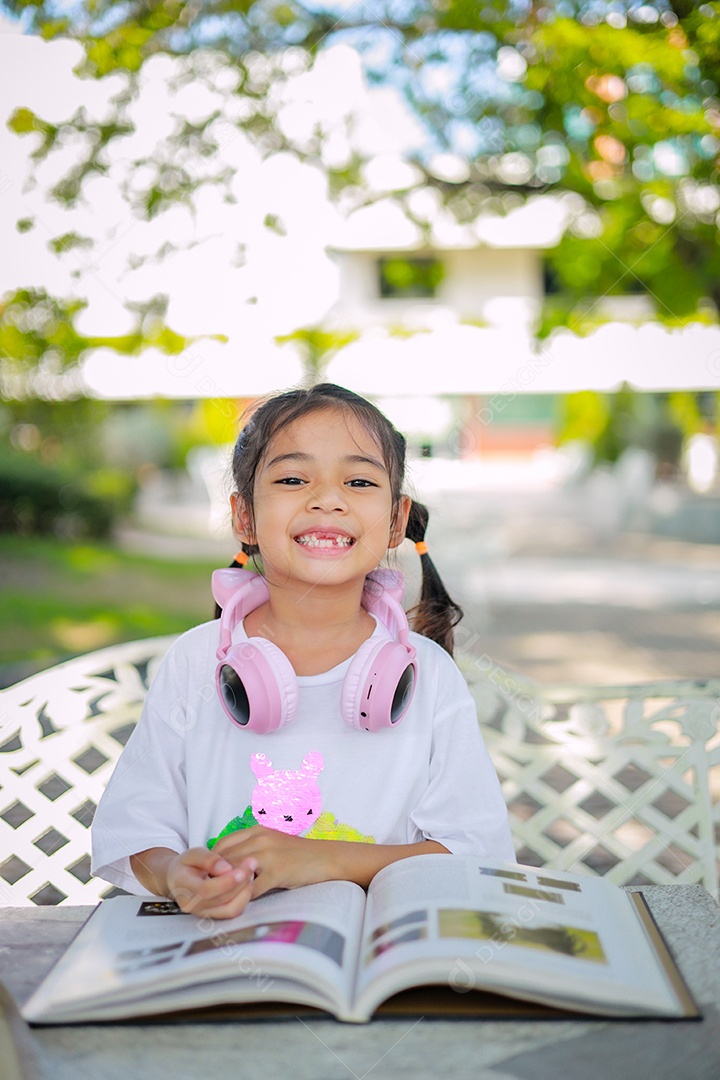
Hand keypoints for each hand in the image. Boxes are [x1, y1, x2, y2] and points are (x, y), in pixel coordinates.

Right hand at [165, 847, 257, 918]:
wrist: (178, 880)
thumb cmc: (186, 865)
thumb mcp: (192, 854)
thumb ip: (208, 859)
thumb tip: (226, 868)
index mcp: (184, 888)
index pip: (206, 890)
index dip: (226, 882)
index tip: (242, 870)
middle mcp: (193, 906)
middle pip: (221, 900)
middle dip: (240, 882)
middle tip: (252, 863)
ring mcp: (204, 914)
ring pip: (230, 909)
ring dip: (245, 891)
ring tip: (251, 872)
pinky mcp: (215, 916)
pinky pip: (233, 911)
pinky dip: (244, 897)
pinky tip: (247, 882)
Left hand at [212, 827, 326, 898]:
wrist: (329, 858)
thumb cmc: (300, 855)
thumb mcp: (274, 845)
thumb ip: (253, 850)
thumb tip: (229, 867)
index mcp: (257, 831)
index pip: (222, 845)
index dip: (211, 863)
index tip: (209, 878)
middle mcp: (260, 839)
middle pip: (224, 859)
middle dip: (214, 878)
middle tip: (207, 895)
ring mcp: (269, 854)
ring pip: (235, 873)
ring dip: (226, 890)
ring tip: (219, 903)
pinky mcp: (278, 870)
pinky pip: (252, 888)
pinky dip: (244, 898)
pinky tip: (241, 906)